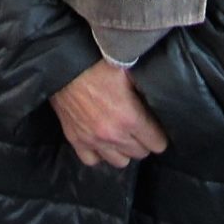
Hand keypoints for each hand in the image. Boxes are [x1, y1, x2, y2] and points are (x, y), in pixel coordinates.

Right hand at [49, 61, 168, 167]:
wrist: (63, 62)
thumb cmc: (96, 62)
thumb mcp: (129, 70)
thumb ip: (145, 88)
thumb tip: (158, 97)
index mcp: (129, 117)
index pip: (157, 143)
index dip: (159, 134)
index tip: (157, 127)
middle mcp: (112, 134)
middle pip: (140, 153)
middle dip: (144, 141)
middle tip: (140, 128)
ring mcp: (92, 139)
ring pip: (119, 161)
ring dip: (123, 149)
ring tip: (122, 135)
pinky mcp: (75, 139)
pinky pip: (92, 160)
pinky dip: (99, 153)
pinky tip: (102, 140)